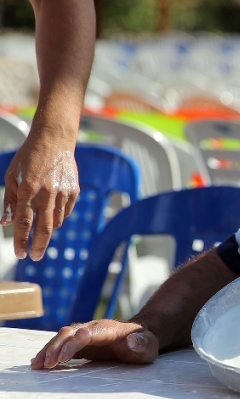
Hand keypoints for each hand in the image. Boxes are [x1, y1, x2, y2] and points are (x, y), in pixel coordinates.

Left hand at [2, 136, 78, 259]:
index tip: (20, 254)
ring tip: (40, 226)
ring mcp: (63, 193)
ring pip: (56, 221)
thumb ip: (10, 201)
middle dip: (39, 246)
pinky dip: (58, 215)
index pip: (23, 222)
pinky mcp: (74, 192)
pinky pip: (65, 211)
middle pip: (44, 228)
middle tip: (35, 257)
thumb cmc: (29, 158)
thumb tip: (6, 223)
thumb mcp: (12, 177)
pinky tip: (51, 208)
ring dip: (48, 228)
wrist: (54, 141)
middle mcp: (47, 193)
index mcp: (28, 190)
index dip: (21, 240)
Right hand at [31, 320, 158, 369]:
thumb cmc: (145, 344)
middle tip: (46, 365)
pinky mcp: (80, 341)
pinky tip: (39, 362)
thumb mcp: (149, 346)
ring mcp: (85, 332)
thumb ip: (142, 344)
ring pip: (62, 336)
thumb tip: (131, 341)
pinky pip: (61, 343)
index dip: (73, 344)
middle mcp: (93, 327)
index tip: (62, 359)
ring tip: (37, 365)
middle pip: (69, 332)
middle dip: (56, 347)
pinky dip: (49, 351)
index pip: (87, 333)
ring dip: (48, 349)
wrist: (140, 338)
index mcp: (109, 329)